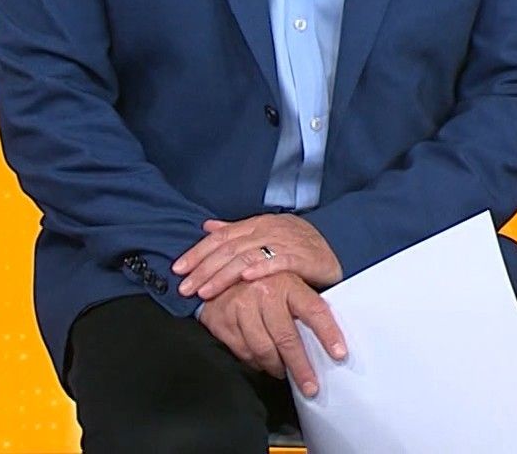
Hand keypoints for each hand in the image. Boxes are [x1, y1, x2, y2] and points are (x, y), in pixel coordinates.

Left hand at [175, 213, 342, 299]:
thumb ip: (237, 231)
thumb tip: (207, 227)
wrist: (338, 244)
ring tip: (206, 291)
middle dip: (203, 269)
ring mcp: (285, 243)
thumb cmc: (298, 243)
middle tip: (186, 288)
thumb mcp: (266, 233)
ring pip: (247, 257)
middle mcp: (267, 230)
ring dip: (223, 275)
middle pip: (228, 249)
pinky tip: (245, 280)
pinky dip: (261, 269)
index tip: (178, 269)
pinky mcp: (302, 257)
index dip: (197, 253)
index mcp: (257, 224)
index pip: (220, 237)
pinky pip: (279, 262)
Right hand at [198, 272, 347, 395]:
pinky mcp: (221, 318)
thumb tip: (333, 332)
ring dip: (276, 367)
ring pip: (263, 349)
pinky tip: (261, 362)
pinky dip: (254, 361)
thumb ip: (307, 303)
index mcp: (289, 283)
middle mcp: (266, 292)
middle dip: (301, 367)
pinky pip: (243, 351)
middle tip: (311, 387)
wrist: (220, 269)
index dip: (328, 333)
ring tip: (283, 373)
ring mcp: (242, 305)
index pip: (314, 310)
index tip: (339, 354)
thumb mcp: (290, 280)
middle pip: (287, 338)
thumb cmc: (265, 281)